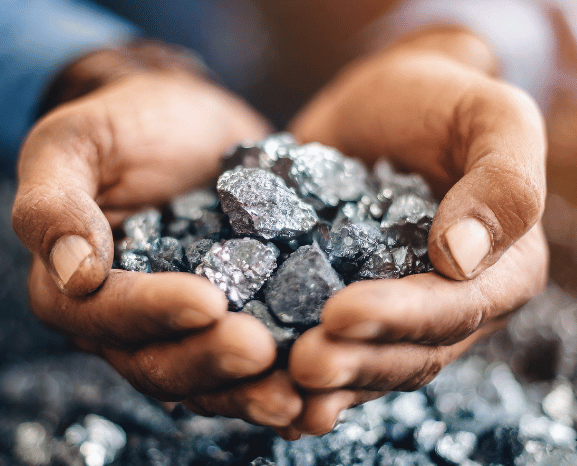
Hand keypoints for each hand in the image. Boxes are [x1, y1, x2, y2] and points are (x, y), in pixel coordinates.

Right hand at [11, 46, 303, 419]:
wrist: (186, 120)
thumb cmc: (123, 125)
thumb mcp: (73, 143)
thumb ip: (54, 202)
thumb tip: (75, 274)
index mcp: (76, 289)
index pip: (106, 315)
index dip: (153, 314)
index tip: (208, 301)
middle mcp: (129, 322)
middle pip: (159, 363)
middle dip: (211, 362)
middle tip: (261, 351)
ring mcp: (185, 325)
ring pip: (209, 376)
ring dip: (250, 390)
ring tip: (299, 394)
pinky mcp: (236, 315)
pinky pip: (253, 356)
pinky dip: (283, 372)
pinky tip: (320, 384)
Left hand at [281, 29, 548, 435]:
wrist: (382, 103)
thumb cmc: (441, 100)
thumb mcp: (490, 116)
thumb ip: (502, 182)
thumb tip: (463, 257)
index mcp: (500, 270)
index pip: (455, 308)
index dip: (400, 318)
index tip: (341, 314)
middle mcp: (450, 303)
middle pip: (407, 351)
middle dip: (355, 362)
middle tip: (302, 364)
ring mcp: (395, 309)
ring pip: (366, 361)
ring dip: (326, 381)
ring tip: (280, 384)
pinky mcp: (345, 299)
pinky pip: (329, 342)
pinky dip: (298, 367)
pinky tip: (267, 385)